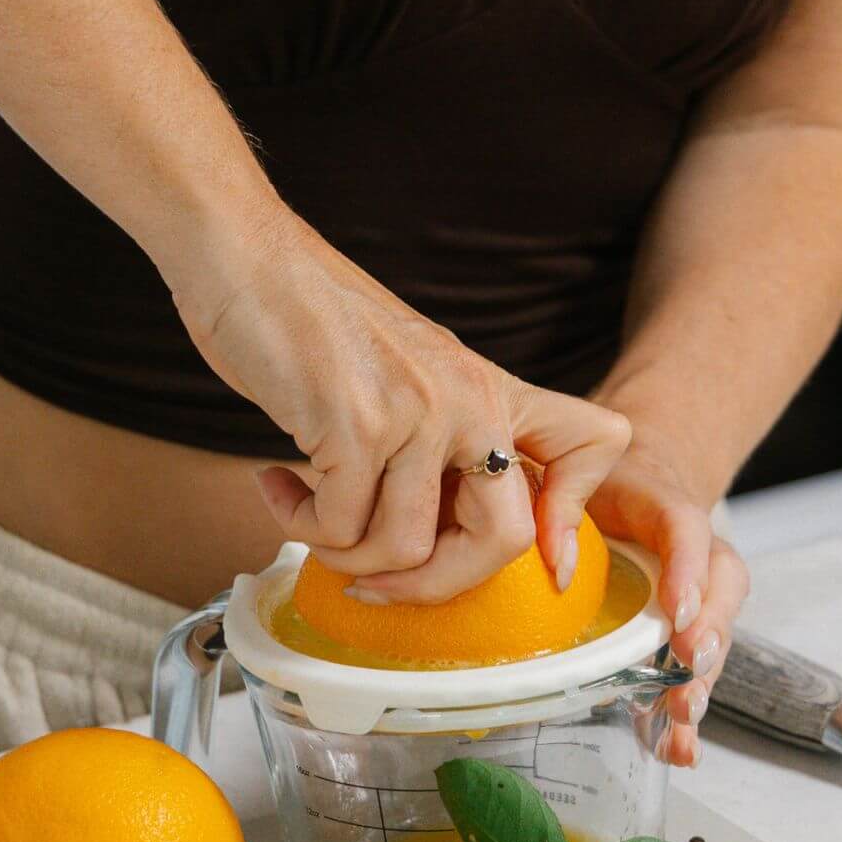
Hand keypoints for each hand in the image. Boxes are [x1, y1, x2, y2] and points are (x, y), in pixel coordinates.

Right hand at [172, 208, 630, 599]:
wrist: (244, 255)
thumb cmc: (313, 324)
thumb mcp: (411, 375)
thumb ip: (441, 440)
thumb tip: (430, 544)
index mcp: (493, 389)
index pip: (597, 443)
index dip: (574, 517)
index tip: (546, 565)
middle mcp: (472, 400)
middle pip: (504, 541)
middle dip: (432, 585)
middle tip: (376, 581)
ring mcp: (419, 412)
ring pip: (404, 550)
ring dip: (343, 556)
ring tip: (307, 516)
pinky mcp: (357, 425)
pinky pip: (339, 529)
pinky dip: (298, 524)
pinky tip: (276, 483)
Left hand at [585, 448, 748, 769]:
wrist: (639, 488)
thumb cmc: (601, 490)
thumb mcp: (575, 480)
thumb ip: (557, 508)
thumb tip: (539, 556)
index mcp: (666, 507)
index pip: (687, 529)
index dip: (687, 569)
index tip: (677, 609)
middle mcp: (697, 555)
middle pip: (718, 591)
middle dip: (706, 634)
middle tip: (690, 664)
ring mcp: (699, 597)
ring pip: (713, 636)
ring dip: (701, 681)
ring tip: (686, 717)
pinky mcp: (685, 636)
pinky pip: (693, 673)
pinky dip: (685, 716)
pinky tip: (680, 752)